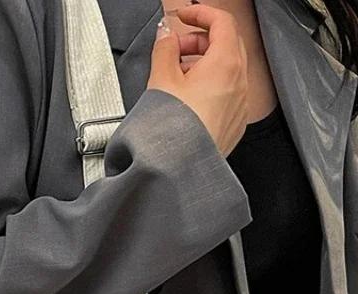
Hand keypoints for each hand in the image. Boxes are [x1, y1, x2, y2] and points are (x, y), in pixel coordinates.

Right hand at [146, 3, 248, 156]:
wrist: (180, 170)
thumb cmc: (174, 131)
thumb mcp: (161, 81)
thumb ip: (164, 50)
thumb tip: (166, 37)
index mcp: (225, 64)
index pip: (221, 22)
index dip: (200, 13)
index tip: (184, 16)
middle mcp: (239, 82)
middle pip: (226, 45)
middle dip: (199, 41)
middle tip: (174, 49)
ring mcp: (239, 105)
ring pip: (227, 71)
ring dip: (203, 65)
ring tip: (176, 77)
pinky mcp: (233, 124)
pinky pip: (226, 95)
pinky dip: (209, 87)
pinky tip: (187, 100)